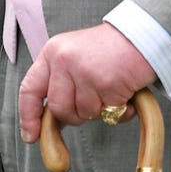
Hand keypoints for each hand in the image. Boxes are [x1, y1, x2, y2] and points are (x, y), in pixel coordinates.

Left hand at [19, 24, 153, 139]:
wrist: (142, 36)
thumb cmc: (111, 50)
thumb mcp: (75, 57)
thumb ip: (61, 83)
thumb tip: (51, 119)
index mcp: (52, 53)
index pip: (30, 89)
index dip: (28, 116)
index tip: (31, 135)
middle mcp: (63, 59)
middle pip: (58, 108)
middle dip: (74, 116)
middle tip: (93, 104)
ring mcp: (83, 71)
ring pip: (83, 113)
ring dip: (100, 110)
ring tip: (110, 89)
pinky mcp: (105, 82)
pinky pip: (108, 112)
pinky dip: (120, 109)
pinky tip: (125, 92)